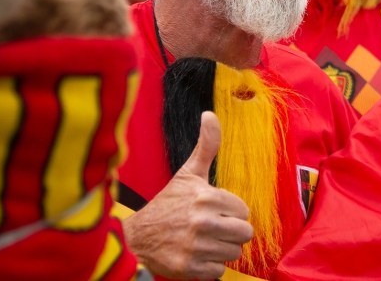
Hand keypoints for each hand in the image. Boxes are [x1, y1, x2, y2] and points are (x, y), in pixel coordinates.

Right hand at [123, 112, 252, 278]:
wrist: (136, 237)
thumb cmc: (168, 204)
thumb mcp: (187, 173)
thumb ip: (206, 146)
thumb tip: (210, 114)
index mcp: (206, 197)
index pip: (243, 211)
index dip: (231, 212)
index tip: (214, 211)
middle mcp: (203, 221)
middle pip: (244, 233)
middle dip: (231, 232)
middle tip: (213, 229)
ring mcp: (195, 246)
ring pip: (233, 253)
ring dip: (221, 250)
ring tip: (203, 241)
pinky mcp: (188, 268)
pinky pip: (218, 271)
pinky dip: (209, 267)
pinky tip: (196, 255)